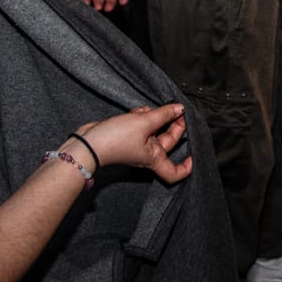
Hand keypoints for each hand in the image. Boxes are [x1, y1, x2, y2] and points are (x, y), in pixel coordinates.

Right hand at [74, 104, 192, 182]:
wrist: (87, 142)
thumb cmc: (115, 139)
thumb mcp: (143, 123)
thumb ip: (163, 115)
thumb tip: (178, 109)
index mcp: (154, 158)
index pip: (174, 173)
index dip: (186, 167)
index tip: (193, 154)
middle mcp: (147, 154)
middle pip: (168, 141)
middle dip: (172, 125)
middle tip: (175, 111)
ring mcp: (137, 145)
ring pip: (154, 129)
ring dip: (154, 117)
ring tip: (146, 111)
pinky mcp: (127, 136)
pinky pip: (141, 125)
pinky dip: (141, 116)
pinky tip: (136, 111)